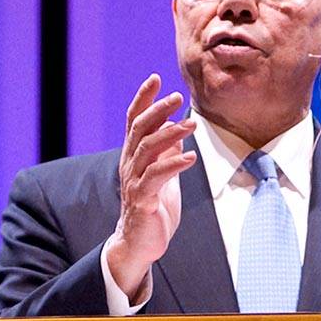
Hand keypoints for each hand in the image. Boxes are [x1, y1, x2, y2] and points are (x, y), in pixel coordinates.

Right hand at [105, 74, 197, 299]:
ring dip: (170, 134)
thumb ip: (166, 152)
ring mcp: (134, 181)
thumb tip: (177, 128)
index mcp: (133, 156)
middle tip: (177, 96)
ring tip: (191, 125)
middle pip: (139, 129)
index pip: (133, 119)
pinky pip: (156, 177)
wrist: (140, 243)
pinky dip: (174, 164)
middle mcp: (129, 164)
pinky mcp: (143, 199)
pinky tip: (191, 157)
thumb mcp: (162, 174)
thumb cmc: (153, 207)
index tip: (156, 77)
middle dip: (157, 110)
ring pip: (147, 149)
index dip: (143, 98)